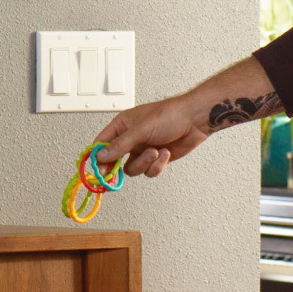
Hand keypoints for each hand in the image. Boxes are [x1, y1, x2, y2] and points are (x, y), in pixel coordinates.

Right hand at [92, 95, 208, 177]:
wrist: (195, 120)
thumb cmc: (169, 115)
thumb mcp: (141, 129)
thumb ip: (120, 144)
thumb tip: (100, 156)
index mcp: (123, 126)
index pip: (102, 143)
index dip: (98, 157)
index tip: (98, 170)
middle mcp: (131, 139)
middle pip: (114, 160)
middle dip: (117, 167)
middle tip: (113, 176)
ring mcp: (143, 150)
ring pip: (132, 168)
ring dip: (144, 163)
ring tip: (155, 152)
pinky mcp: (156, 159)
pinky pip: (149, 171)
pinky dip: (157, 165)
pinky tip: (165, 153)